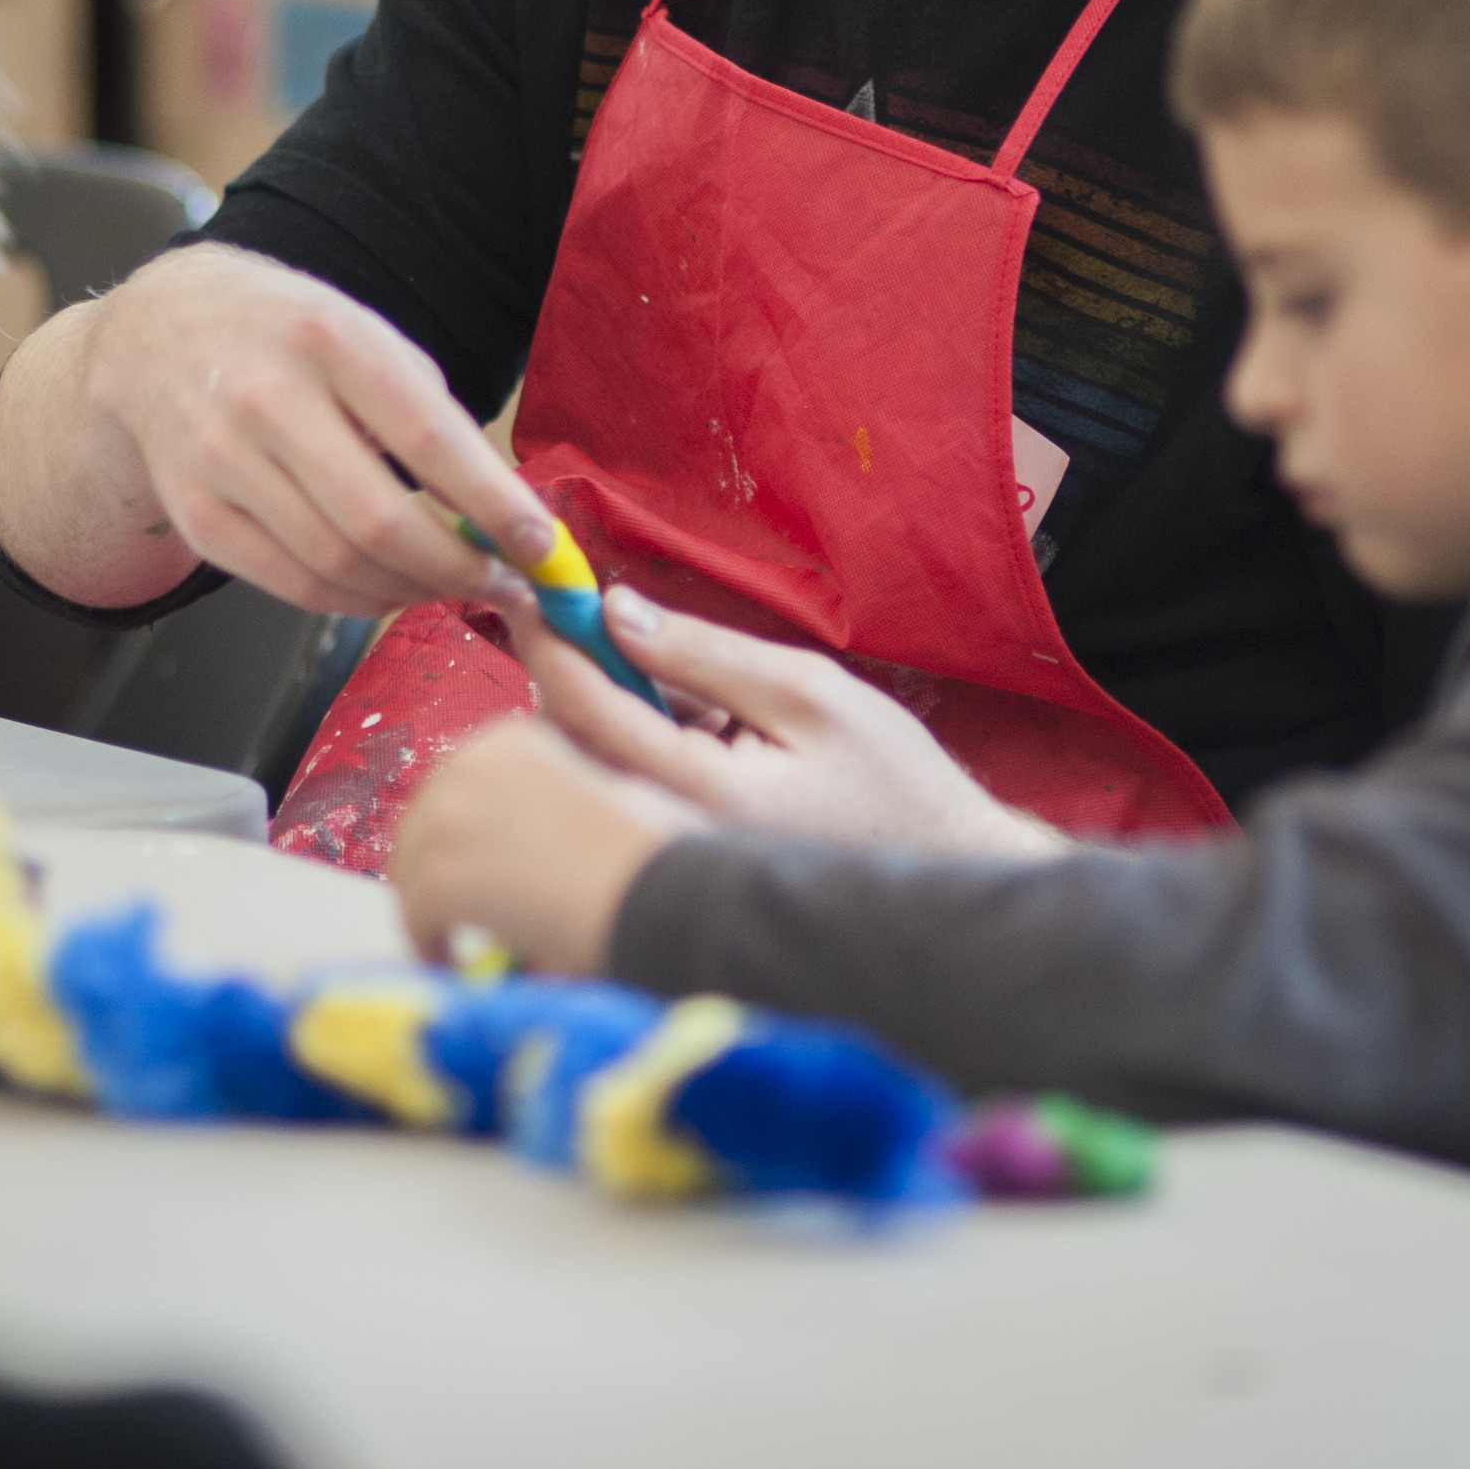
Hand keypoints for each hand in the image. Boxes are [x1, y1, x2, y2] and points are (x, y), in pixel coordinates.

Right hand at [4, 244, 556, 619]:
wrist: (157, 336)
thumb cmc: (287, 335)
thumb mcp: (366, 334)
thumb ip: (429, 414)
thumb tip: (500, 508)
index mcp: (331, 342)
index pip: (430, 441)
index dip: (494, 506)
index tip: (542, 546)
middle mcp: (268, 400)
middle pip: (379, 521)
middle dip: (457, 569)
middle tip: (503, 583)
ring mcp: (221, 462)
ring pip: (336, 563)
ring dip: (412, 591)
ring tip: (452, 586)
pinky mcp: (197, 515)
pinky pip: (291, 584)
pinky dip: (354, 601)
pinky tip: (389, 589)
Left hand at [389, 717, 701, 972]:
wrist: (658, 892)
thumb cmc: (650, 848)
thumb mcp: (599, 787)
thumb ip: (549, 792)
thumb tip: (522, 830)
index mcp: (506, 738)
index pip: (457, 787)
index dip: (461, 835)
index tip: (471, 868)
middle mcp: (467, 766)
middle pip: (424, 826)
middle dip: (437, 871)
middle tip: (454, 914)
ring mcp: (449, 821)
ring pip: (412, 871)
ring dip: (428, 910)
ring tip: (452, 945)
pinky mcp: (441, 878)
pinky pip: (415, 915)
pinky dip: (429, 943)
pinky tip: (453, 963)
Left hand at [500, 588, 1071, 861]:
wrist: (940, 878)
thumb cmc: (892, 785)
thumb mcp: (809, 694)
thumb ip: (707, 654)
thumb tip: (616, 612)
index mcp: (700, 793)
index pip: (587, 708)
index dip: (551, 640)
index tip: (529, 590)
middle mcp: (667, 839)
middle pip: (570, 745)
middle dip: (566, 675)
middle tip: (582, 621)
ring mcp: (667, 862)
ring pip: (589, 773)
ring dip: (597, 713)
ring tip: (659, 683)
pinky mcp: (674, 870)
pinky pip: (619, 800)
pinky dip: (626, 751)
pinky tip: (682, 732)